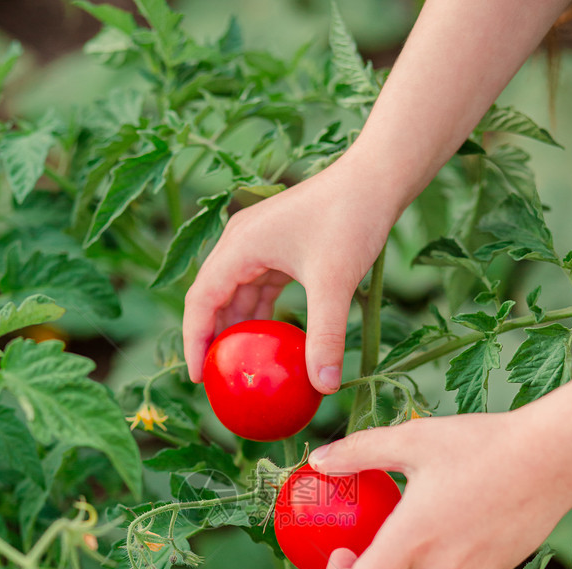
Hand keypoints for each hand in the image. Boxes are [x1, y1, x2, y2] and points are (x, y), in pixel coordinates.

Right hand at [182, 159, 390, 393]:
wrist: (376, 178)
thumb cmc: (351, 219)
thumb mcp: (335, 283)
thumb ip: (326, 337)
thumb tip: (325, 388)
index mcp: (239, 246)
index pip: (201, 300)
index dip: (194, 341)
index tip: (200, 377)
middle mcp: (241, 241)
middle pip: (212, 298)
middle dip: (212, 339)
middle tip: (218, 378)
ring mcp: (260, 242)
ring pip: (236, 293)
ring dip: (237, 328)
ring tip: (240, 364)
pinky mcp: (280, 245)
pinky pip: (259, 287)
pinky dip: (261, 314)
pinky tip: (270, 339)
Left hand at [308, 409, 571, 568]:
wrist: (552, 460)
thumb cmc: (481, 445)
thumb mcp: (412, 439)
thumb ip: (358, 452)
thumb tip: (317, 460)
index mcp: (413, 542)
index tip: (335, 552)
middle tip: (350, 545)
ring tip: (389, 534)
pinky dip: (422, 568)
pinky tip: (428, 532)